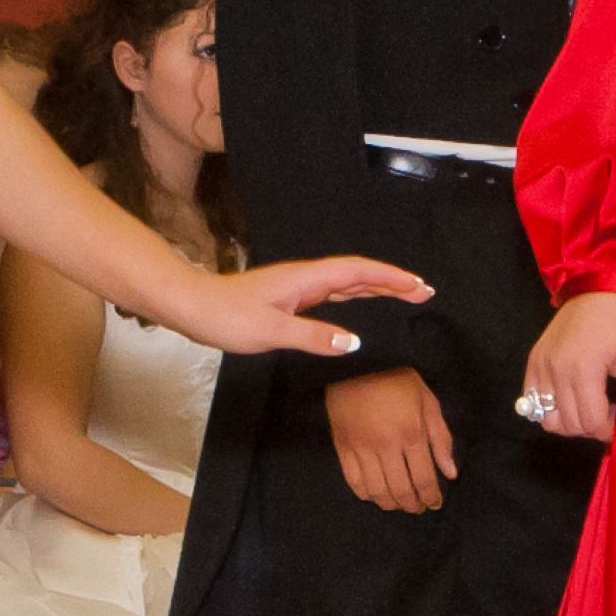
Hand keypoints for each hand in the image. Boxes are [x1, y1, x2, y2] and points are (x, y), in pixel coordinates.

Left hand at [176, 254, 430, 366]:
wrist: (191, 306)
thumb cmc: (226, 317)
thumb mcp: (271, 331)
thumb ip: (313, 336)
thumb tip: (353, 342)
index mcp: (306, 279)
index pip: (358, 273)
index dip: (391, 278)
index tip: (419, 286)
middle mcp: (305, 279)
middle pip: (358, 275)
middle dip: (392, 282)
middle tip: (424, 292)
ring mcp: (297, 288)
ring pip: (347, 284)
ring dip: (377, 288)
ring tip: (405, 295)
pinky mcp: (289, 299)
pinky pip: (332, 294)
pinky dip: (355, 296)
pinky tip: (361, 304)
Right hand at [322, 366, 455, 515]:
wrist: (358, 361)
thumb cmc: (399, 379)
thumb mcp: (428, 402)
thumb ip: (440, 439)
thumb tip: (451, 473)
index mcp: (411, 433)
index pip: (423, 479)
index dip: (431, 497)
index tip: (435, 504)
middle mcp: (386, 445)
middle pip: (400, 490)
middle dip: (413, 505)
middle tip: (418, 508)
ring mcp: (361, 448)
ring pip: (376, 491)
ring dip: (390, 504)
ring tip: (399, 504)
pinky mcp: (342, 447)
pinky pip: (353, 481)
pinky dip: (366, 494)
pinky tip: (376, 495)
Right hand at [527, 291, 615, 446]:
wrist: (598, 284)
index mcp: (583, 369)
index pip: (591, 423)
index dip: (608, 429)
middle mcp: (556, 370)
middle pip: (570, 424)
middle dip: (592, 426)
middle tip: (608, 407)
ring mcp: (541, 366)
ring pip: (549, 419)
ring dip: (571, 421)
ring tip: (589, 403)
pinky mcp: (533, 361)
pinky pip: (533, 402)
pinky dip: (550, 408)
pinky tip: (570, 396)